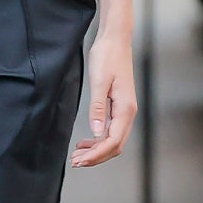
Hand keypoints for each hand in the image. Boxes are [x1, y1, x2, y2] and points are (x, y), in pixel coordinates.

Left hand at [69, 30, 136, 168]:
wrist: (115, 40)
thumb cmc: (107, 57)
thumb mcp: (99, 82)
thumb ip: (98, 108)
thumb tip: (96, 132)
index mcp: (125, 108)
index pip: (113, 141)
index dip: (96, 154)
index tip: (79, 160)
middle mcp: (128, 112)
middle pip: (115, 145)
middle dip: (96, 156)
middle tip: (75, 161)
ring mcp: (124, 110)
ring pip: (113, 140)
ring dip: (96, 150)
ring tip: (77, 154)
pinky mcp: (118, 106)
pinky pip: (111, 130)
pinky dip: (98, 140)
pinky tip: (85, 141)